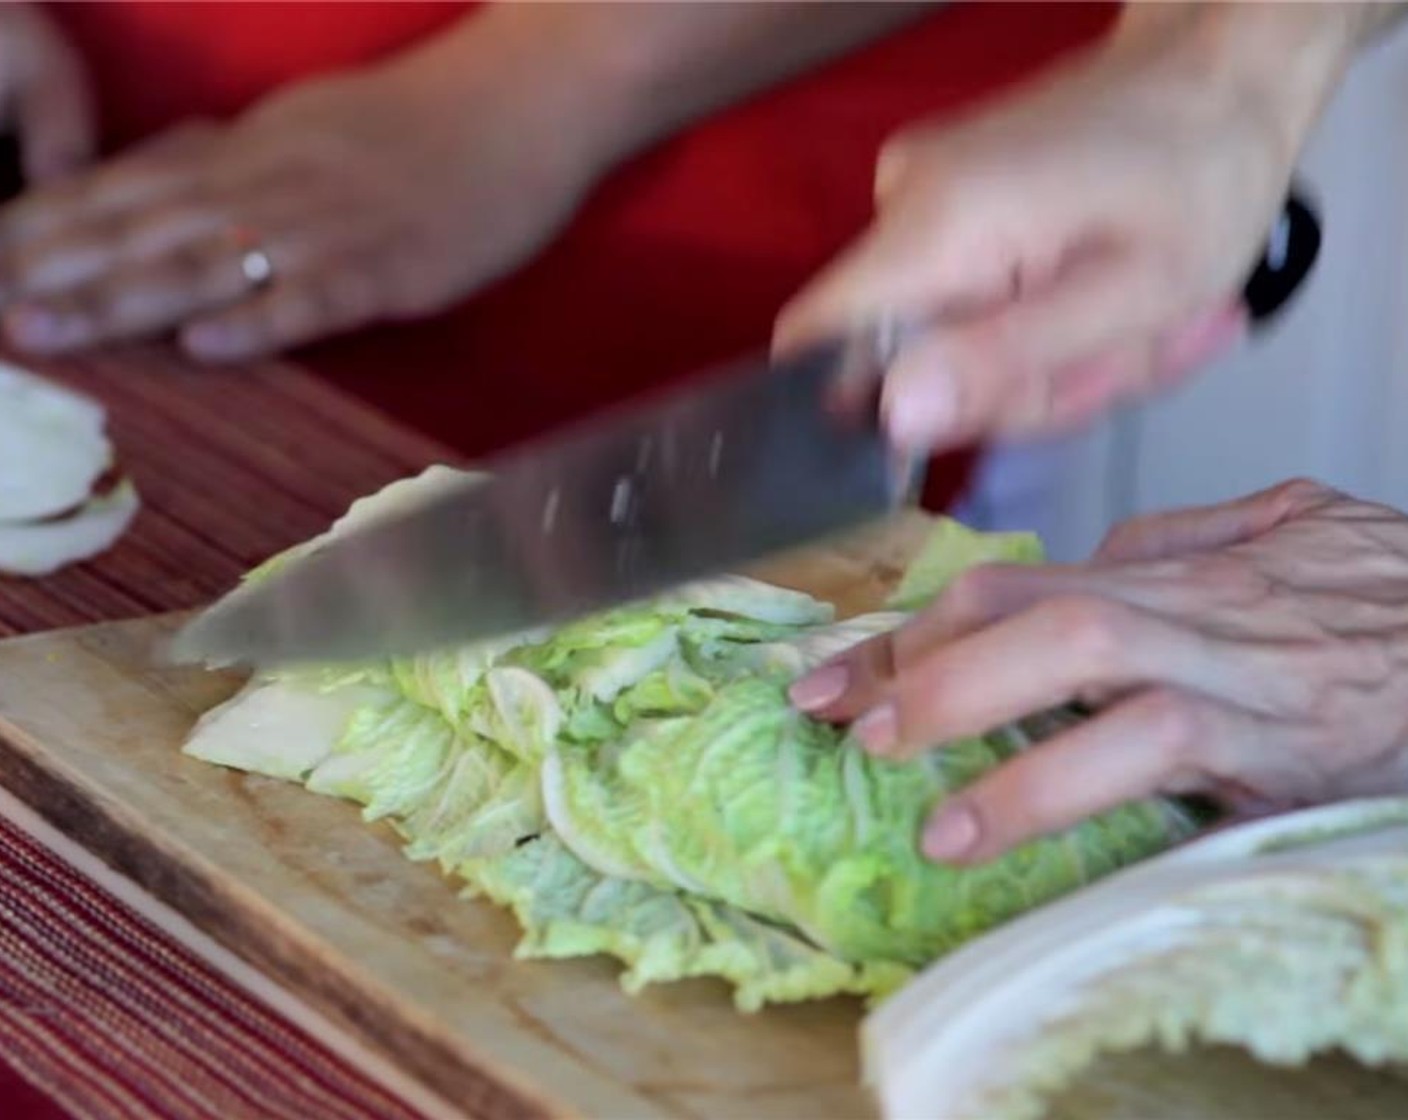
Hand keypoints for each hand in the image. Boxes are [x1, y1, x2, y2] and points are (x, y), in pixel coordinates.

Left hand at [0, 24, 615, 360]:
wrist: (528, 99)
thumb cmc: (424, 121)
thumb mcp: (313, 125)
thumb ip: (239, 156)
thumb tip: (163, 171)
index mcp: (256, 149)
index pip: (135, 187)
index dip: (56, 224)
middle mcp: (279, 182)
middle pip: (154, 227)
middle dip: (63, 270)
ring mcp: (337, 224)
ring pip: (217, 262)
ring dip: (126, 299)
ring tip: (49, 333)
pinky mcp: (399, 265)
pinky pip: (321, 297)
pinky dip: (261, 319)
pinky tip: (203, 346)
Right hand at [775, 4, 1360, 452]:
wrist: (1219, 70)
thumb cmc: (1203, 173)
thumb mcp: (1132, 298)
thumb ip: (1004, 362)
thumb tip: (893, 420)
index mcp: (937, 224)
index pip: (813, 343)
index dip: (868, 413)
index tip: (977, 413)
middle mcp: (901, 201)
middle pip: (899, 361)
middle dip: (1012, 389)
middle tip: (1116, 361)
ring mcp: (916, 196)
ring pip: (942, 341)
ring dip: (1040, 362)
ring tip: (1130, 326)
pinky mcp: (940, 202)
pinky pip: (961, 303)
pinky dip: (1034, 324)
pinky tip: (1100, 303)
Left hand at [790, 480, 1407, 862]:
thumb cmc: (1387, 606)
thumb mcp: (1284, 543)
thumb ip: (1181, 548)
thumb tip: (1091, 558)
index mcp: (1176, 567)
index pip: (1014, 584)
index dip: (913, 627)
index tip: (834, 672)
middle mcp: (1186, 602)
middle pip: (1027, 603)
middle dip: (917, 655)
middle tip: (834, 709)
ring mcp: (1225, 660)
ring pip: (1078, 651)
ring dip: (963, 705)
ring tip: (884, 763)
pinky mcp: (1268, 729)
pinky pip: (1147, 741)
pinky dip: (1051, 779)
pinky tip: (981, 828)